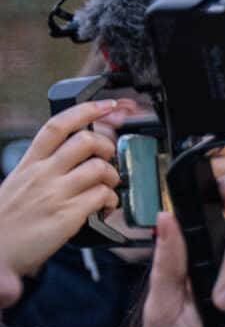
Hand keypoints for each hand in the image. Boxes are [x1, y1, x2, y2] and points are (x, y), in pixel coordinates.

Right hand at [0, 101, 124, 284]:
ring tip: (107, 187)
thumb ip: (42, 167)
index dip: (86, 110)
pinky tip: (104, 207)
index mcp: (28, 164)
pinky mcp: (67, 216)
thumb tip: (71, 153)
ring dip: (112, 176)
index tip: (106, 105)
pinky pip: (102, 197)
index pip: (57, 126)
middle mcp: (42, 175)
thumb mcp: (18, 183)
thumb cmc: (8, 220)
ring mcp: (55, 194)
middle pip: (86, 141)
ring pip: (100, 168)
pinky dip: (110, 200)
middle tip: (108, 159)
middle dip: (107, 146)